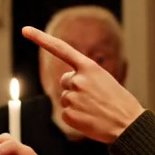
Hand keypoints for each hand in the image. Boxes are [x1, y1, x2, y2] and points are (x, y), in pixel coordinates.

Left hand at [20, 26, 144, 143]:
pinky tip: (89, 119)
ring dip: (76, 104)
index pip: (61, 49)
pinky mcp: (68, 115)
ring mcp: (72, 98)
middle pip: (65, 81)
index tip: (25, 30)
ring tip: (95, 110)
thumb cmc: (119, 103)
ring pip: (65, 98)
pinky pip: (66, 113)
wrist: (129, 125)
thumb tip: (67, 82)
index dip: (41, 38)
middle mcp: (78, 80)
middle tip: (95, 98)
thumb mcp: (105, 80)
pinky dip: (76, 117)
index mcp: (89, 67)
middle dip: (75, 88)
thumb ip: (84, 76)